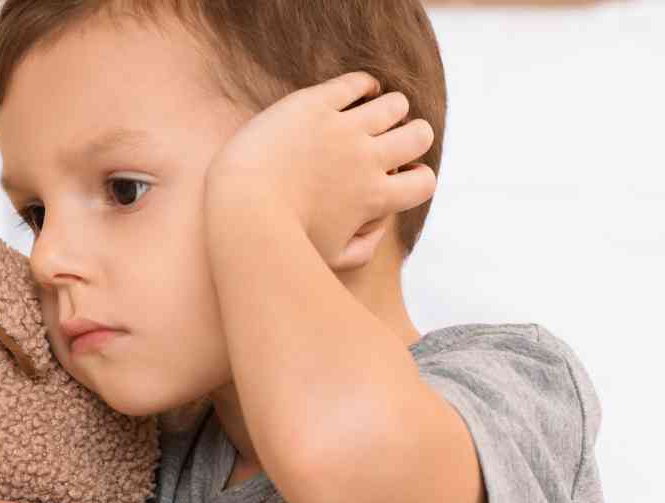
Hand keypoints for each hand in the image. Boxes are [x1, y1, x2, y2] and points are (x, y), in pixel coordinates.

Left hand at [204, 71, 436, 269]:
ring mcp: (342, 128)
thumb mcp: (329, 259)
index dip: (417, 177)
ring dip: (392, 107)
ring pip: (395, 104)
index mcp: (375, 197)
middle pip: (420, 135)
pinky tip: (359, 91)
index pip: (425, 181)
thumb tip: (381, 226)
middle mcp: (367, 159)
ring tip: (373, 113)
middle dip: (413, 135)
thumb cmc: (280, 241)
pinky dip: (366, 84)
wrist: (239, 208)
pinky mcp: (314, 104)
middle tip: (390, 139)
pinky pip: (357, 82)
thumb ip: (364, 249)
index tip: (397, 175)